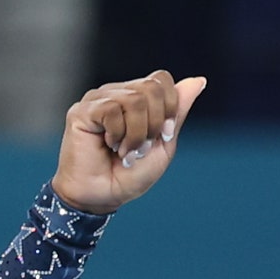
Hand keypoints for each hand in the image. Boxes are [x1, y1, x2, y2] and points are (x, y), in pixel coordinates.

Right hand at [51, 70, 204, 214]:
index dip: (169, 106)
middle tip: (140, 148)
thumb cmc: (128, 176)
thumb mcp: (163, 144)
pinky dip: (117, 133)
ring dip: (136, 133)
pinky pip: (111, 110)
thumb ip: (177, 113)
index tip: (162, 137)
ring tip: (124, 152)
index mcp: (135, 97)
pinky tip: (109, 146)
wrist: (100, 199)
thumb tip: (198, 80)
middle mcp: (115, 93)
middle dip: (154, 123)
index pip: (160, 79)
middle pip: (151, 87)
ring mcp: (96, 101)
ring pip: (134, 99)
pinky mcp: (81, 112)